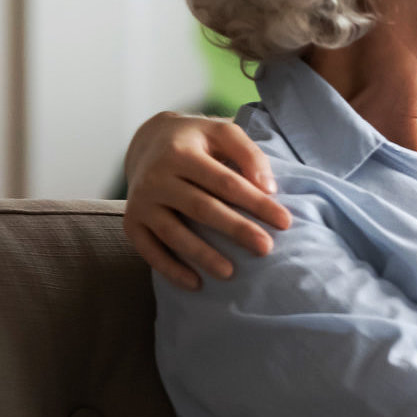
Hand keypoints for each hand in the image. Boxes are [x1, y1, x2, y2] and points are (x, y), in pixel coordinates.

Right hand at [122, 111, 292, 290]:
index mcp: (181, 153)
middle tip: (266, 248)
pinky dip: (170, 270)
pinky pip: (149, 251)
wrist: (147, 142)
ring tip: (231, 273)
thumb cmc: (196, 141)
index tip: (285, 222)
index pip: (225, 182)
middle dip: (236, 229)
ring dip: (203, 256)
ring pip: (174, 233)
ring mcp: (141, 202)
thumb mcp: (222, 133)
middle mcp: (157, 178)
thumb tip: (268, 188)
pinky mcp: (132, 222)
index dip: (256, 203)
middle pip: (201, 208)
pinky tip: (196, 284)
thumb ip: (248, 154)